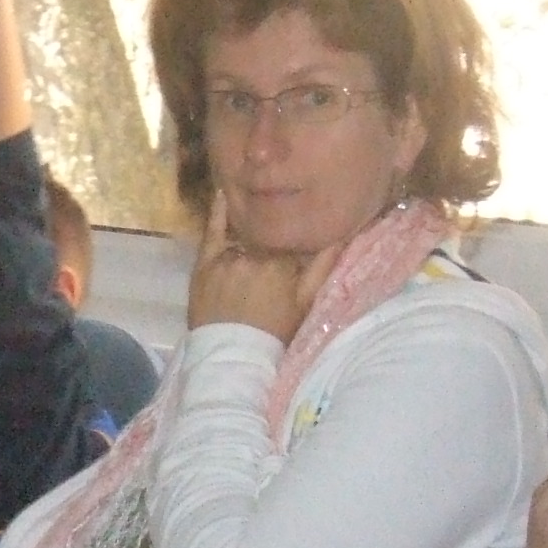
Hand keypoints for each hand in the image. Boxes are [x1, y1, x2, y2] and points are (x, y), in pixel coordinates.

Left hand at [185, 194, 335, 341]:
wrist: (234, 356)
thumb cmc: (274, 332)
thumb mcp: (306, 302)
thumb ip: (323, 267)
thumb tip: (342, 235)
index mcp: (283, 264)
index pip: (291, 239)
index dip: (294, 240)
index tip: (296, 240)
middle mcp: (255, 256)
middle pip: (267, 236)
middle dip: (273, 237)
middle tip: (273, 243)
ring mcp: (228, 258)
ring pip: (245, 235)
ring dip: (251, 231)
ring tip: (257, 221)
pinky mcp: (205, 263)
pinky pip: (213, 230)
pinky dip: (218, 210)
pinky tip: (223, 191)